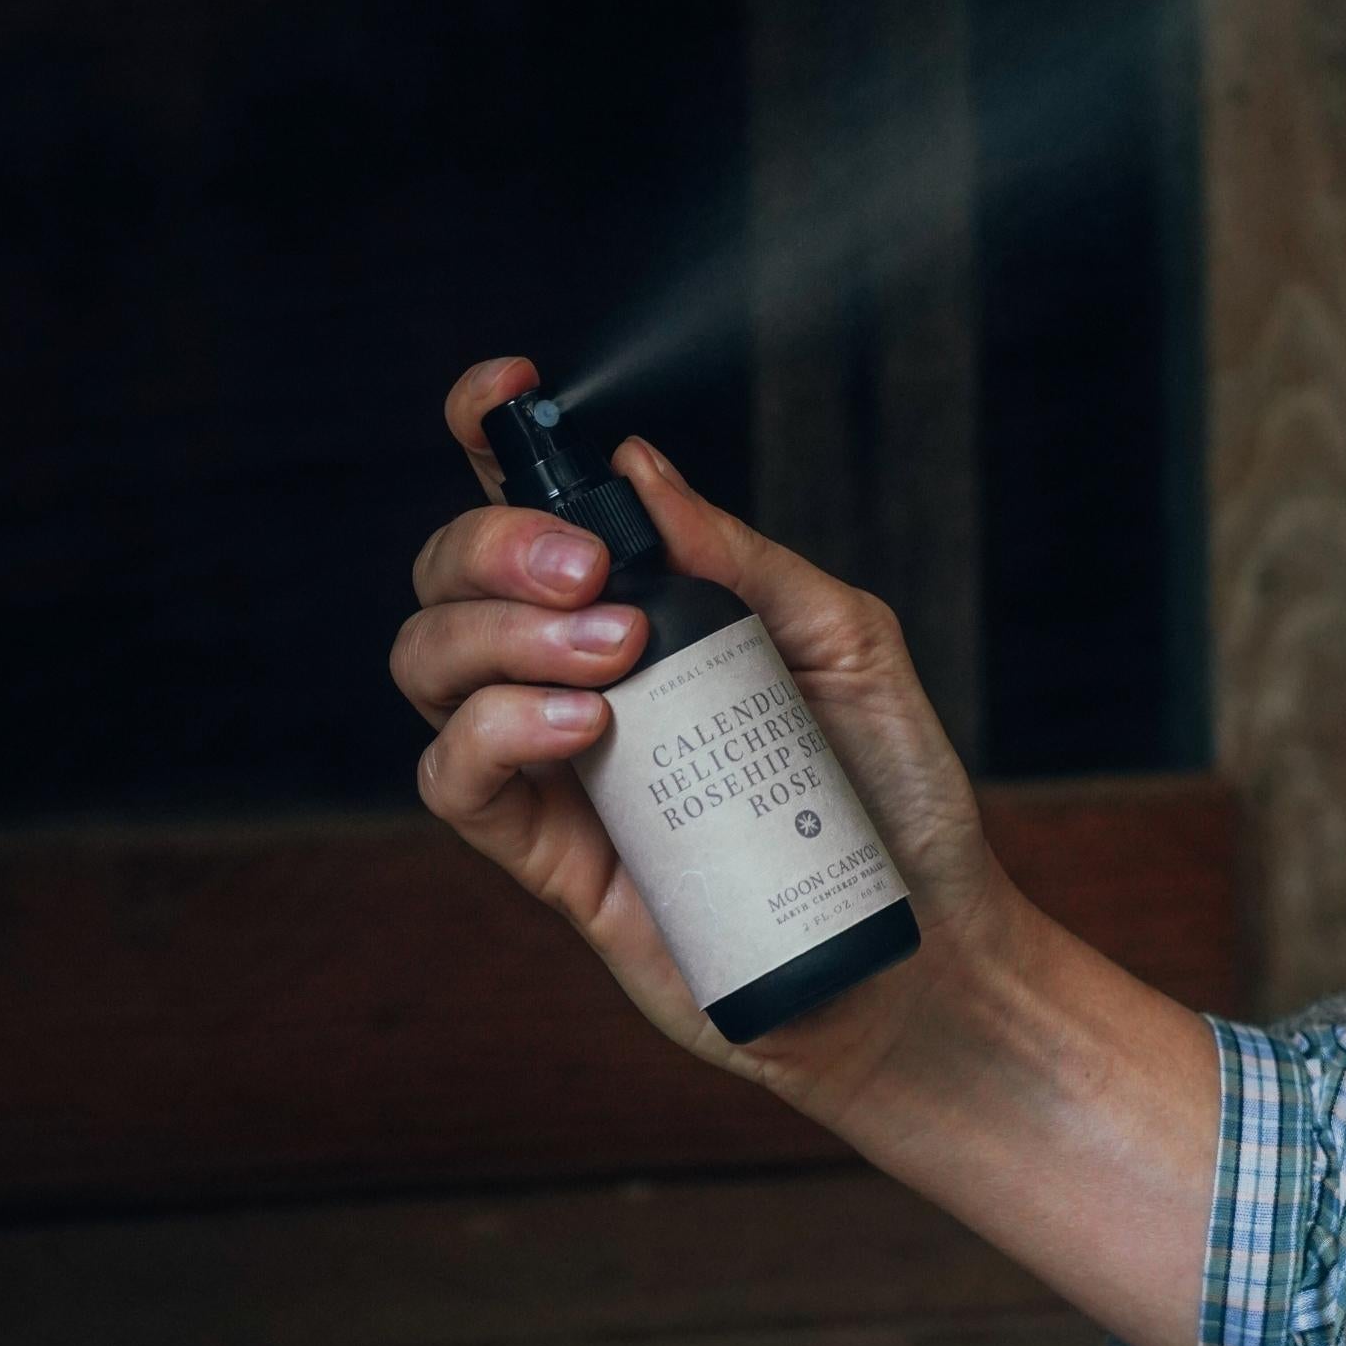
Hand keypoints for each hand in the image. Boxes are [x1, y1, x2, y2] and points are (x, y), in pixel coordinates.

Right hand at [391, 355, 1022, 1121]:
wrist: (915, 952)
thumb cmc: (889, 801)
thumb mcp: (848, 651)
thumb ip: (746, 563)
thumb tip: (643, 469)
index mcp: (648, 618)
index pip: (535, 516)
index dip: (494, 443)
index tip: (508, 393)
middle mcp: (584, 681)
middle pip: (452, 581)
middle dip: (493, 545)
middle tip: (592, 571)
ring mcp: (559, 770)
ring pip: (430, 668)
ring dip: (495, 634)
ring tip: (612, 653)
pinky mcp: (553, 863)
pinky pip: (456, 782)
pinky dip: (492, 731)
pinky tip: (583, 724)